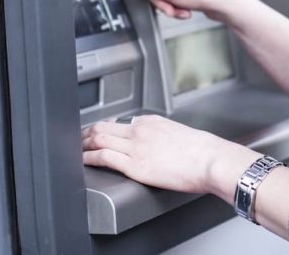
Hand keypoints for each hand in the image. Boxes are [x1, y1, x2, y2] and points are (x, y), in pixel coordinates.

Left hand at [81, 115, 261, 196]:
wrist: (211, 160)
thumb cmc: (204, 153)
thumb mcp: (180, 135)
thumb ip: (164, 137)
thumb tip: (161, 148)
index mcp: (152, 122)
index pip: (120, 123)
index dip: (104, 128)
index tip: (98, 133)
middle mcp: (141, 131)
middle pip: (104, 127)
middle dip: (87, 133)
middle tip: (79, 139)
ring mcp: (136, 147)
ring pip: (99, 139)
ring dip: (84, 144)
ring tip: (77, 150)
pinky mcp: (135, 166)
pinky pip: (104, 157)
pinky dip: (89, 157)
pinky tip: (82, 161)